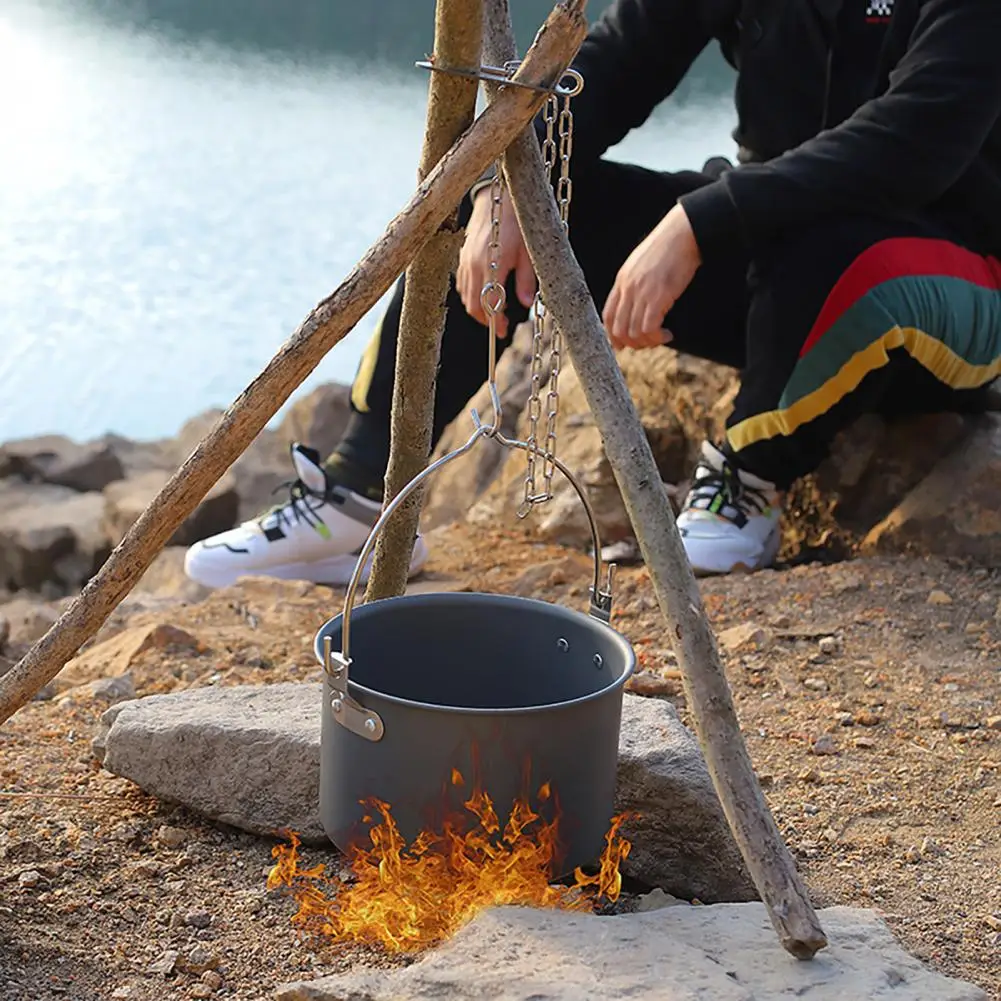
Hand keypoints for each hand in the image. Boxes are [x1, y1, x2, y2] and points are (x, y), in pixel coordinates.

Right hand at [457, 185, 535, 338]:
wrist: (499, 196)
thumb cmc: (519, 223)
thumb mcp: (529, 253)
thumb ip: (527, 280)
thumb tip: (527, 304)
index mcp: (492, 264)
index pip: (488, 303)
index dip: (495, 321)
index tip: (502, 331)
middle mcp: (474, 264)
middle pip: (473, 304)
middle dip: (485, 319)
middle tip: (499, 327)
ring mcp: (465, 260)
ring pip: (465, 295)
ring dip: (477, 308)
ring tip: (493, 313)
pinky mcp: (462, 255)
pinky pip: (461, 283)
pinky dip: (470, 294)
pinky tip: (482, 295)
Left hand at [602, 203, 701, 349]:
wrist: (683, 233)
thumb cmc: (669, 247)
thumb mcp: (642, 264)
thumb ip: (635, 283)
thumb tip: (637, 303)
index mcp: (622, 281)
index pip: (608, 316)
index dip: (612, 335)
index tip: (622, 345)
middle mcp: (627, 289)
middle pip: (618, 329)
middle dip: (632, 343)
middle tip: (648, 342)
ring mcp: (641, 293)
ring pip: (633, 332)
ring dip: (647, 342)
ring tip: (660, 337)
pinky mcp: (657, 296)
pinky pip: (649, 328)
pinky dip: (657, 337)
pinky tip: (667, 334)